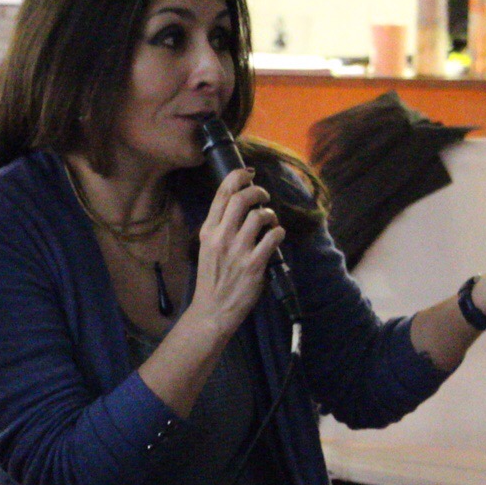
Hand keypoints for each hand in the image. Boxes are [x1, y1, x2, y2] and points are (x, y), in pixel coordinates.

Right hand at [181, 167, 282, 342]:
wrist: (213, 311)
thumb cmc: (213, 279)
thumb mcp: (207, 248)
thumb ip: (220, 227)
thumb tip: (240, 204)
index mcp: (208, 231)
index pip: (222, 193)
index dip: (238, 176)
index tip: (248, 173)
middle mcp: (221, 238)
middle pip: (242, 198)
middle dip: (258, 191)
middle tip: (263, 197)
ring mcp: (238, 251)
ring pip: (260, 215)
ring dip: (270, 215)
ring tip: (270, 223)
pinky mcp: (254, 265)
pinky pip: (273, 238)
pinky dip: (278, 233)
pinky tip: (276, 238)